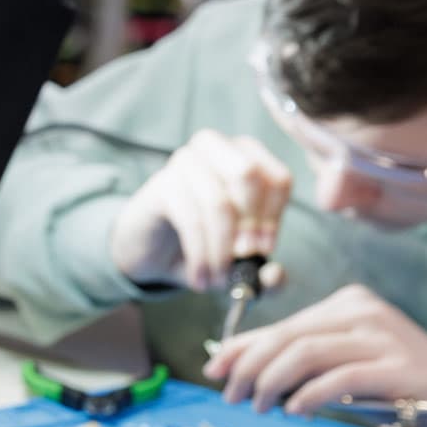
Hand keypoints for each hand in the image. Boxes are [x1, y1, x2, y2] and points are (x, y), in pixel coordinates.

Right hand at [109, 130, 292, 292]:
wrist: (149, 248)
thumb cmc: (201, 244)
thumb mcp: (239, 262)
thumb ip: (265, 275)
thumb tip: (275, 274)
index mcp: (246, 154)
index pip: (278, 179)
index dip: (273, 219)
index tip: (263, 252)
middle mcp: (216, 148)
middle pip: (249, 175)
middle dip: (250, 224)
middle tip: (243, 259)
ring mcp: (185, 162)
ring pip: (218, 202)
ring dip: (222, 248)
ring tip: (217, 278)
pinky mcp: (161, 185)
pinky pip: (191, 219)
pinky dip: (200, 254)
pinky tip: (199, 276)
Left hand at [203, 285, 426, 426]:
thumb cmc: (401, 384)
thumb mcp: (343, 365)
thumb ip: (298, 361)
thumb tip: (236, 366)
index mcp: (347, 305)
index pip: (282, 325)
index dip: (241, 349)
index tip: (215, 371)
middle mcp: (363, 312)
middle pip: (288, 336)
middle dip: (248, 368)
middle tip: (231, 396)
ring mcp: (384, 337)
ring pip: (307, 352)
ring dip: (272, 382)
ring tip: (259, 406)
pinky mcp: (400, 367)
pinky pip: (342, 377)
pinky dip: (311, 394)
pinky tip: (297, 410)